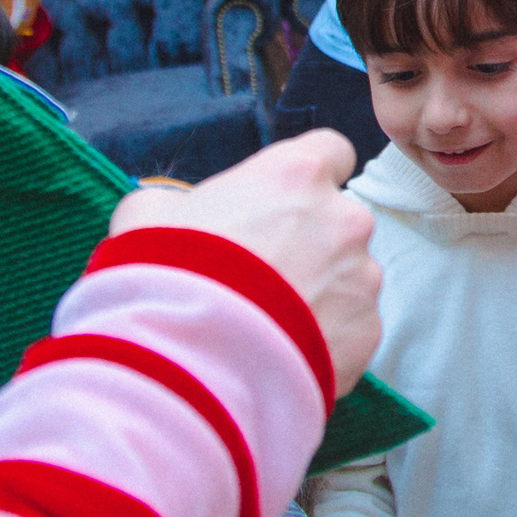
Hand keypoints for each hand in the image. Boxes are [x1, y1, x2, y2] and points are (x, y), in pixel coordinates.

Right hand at [108, 131, 381, 392]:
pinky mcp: (367, 333)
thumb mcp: (149, 216)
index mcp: (297, 174)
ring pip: (350, 279)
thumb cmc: (167, 277)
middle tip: (264, 278)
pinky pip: (352, 330)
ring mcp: (362, 278)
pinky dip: (325, 341)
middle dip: (311, 243)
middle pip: (340, 222)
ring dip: (321, 294)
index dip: (306, 179)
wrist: (189, 364)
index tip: (284, 203)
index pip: (331, 152)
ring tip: (267, 326)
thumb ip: (178, 202)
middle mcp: (344, 218)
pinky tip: (282, 355)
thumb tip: (174, 212)